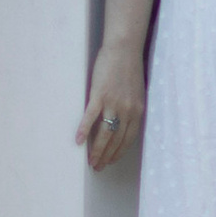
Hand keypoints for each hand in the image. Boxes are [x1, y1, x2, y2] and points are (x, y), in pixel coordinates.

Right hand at [76, 39, 146, 169]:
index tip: (111, 161)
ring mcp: (113, 104)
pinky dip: (84, 130)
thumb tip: (123, 121)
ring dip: (97, 150)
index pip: (128, 139)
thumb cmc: (129, 67)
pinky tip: (78, 141)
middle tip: (98, 167)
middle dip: (107, 156)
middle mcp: (127, 111)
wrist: (124, 49)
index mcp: (137, 111)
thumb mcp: (136, 92)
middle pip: (116, 140)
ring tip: (91, 161)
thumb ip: (131, 108)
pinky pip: (91, 117)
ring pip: (104, 134)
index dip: (118, 152)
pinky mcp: (100, 95)